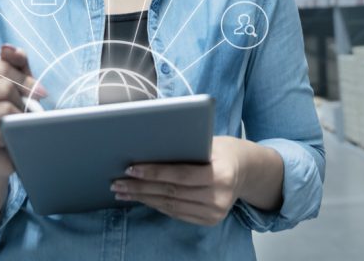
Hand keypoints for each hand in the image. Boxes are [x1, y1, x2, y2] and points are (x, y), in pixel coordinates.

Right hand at [0, 44, 45, 179]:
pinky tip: (6, 140)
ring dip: (17, 121)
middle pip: (5, 87)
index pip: (4, 66)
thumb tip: (8, 47)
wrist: (0, 155)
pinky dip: (8, 137)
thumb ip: (17, 64)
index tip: (41, 93)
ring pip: (3, 109)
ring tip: (15, 127)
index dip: (27, 80)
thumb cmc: (10, 116)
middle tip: (25, 115)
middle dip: (23, 103)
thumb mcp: (19, 86)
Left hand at [111, 136, 248, 225]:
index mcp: (220, 174)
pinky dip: (157, 205)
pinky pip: (177, 214)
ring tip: (123, 191)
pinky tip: (142, 198)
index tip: (131, 168)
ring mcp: (215, 212)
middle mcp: (219, 197)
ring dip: (143, 198)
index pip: (180, 175)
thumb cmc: (222, 150)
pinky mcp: (210, 220)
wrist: (246, 170)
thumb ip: (184, 148)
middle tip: (117, 182)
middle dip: (140, 187)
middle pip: (171, 192)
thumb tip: (146, 148)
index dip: (153, 172)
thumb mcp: (209, 142)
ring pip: (171, 206)